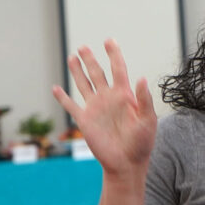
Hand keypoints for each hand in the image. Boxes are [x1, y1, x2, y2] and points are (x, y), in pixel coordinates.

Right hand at [52, 39, 157, 176]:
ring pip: (84, 84)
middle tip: (84, 47)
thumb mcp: (148, 120)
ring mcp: (95, 108)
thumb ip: (145, 100)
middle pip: (98, 73)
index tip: (109, 41)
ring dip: (78, 71)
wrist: (127, 163)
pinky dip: (62, 98)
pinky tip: (56, 88)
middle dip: (91, 60)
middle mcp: (108, 98)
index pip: (118, 69)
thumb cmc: (142, 143)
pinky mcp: (84, 121)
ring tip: (73, 57)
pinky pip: (71, 106)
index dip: (114, 54)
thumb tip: (141, 78)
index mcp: (124, 96)